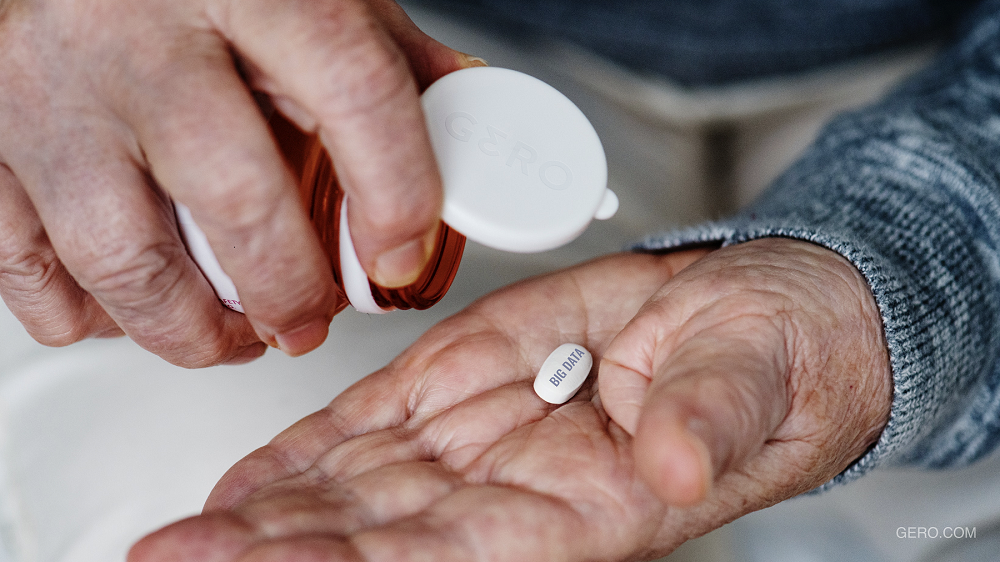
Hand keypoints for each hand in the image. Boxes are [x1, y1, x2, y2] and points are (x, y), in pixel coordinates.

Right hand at [0, 0, 475, 365]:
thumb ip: (382, 51)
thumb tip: (459, 118)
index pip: (352, 91)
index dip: (396, 194)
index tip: (402, 256)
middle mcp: (131, 29)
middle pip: (229, 194)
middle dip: (285, 290)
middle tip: (307, 320)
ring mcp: (45, 86)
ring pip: (120, 256)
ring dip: (189, 329)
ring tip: (230, 336)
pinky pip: (24, 267)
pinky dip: (85, 314)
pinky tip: (131, 304)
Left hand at [129, 239, 891, 559]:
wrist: (753, 316)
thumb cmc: (771, 357)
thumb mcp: (757, 378)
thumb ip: (711, 420)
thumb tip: (679, 462)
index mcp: (592, 508)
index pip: (457, 558)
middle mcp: (519, 491)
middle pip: (378, 538)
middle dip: (276, 554)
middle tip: (179, 559)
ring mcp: (482, 441)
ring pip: (357, 491)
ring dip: (267, 516)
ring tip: (183, 538)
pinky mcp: (464, 385)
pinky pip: (373, 429)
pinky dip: (304, 457)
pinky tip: (245, 486)